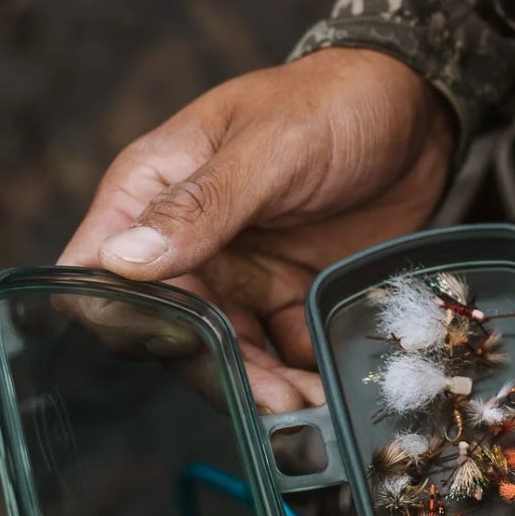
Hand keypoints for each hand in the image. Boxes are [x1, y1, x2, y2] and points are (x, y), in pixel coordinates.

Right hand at [58, 47, 454, 411]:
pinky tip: (332, 398)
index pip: (98, 272)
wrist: (416, 109)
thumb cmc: (332, 103)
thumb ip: (202, 204)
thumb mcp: (270, 147)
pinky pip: (282, 353)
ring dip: (264, 389)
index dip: (122, 320)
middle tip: (275, 404)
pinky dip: (302, 378)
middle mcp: (185, 241)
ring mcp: (237, 274)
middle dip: (217, 372)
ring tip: (310, 412)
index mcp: (150, 191)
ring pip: (229, 354)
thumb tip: (121, 260)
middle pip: (170, 332)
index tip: (177, 350)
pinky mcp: (287, 296)